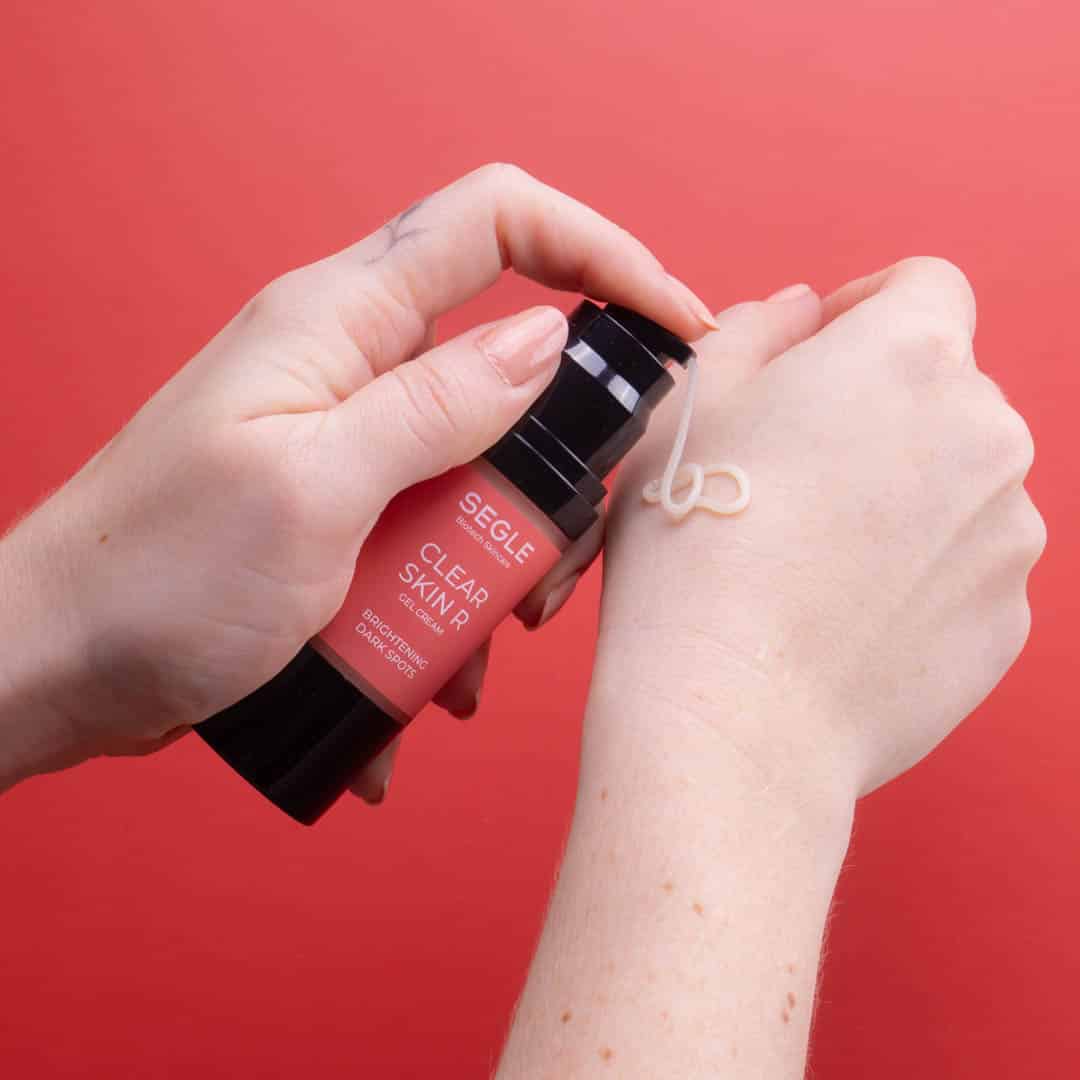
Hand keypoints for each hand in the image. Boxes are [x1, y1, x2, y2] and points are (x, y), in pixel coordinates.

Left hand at [0, 163, 716, 793]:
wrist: (60, 662)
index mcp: (341, 321)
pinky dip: (445, 604)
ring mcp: (351, 443)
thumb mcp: (314, 488)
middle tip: (556, 563)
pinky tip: (422, 678)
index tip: (677, 327)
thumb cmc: (156, 576)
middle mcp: (353, 367)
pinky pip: (432, 536)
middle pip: (510, 368)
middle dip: (558, 469)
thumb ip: (438, 405)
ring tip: (471, 648)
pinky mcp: (345, 510)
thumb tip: (545, 344)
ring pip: (481, 472)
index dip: (603, 252)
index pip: (499, 221)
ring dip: (497, 562)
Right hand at [596, 258, 1044, 799]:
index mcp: (910, 357)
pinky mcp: (1009, 620)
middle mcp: (988, 433)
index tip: (820, 353)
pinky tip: (841, 612)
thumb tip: (802, 314)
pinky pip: (965, 567)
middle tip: (790, 475)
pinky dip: (917, 573)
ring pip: (958, 483)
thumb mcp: (688, 403)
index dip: (866, 308)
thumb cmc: (695, 550)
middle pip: (942, 392)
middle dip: (876, 412)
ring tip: (810, 558)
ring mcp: (1011, 533)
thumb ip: (757, 328)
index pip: (925, 286)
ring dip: (901, 495)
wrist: (730, 711)